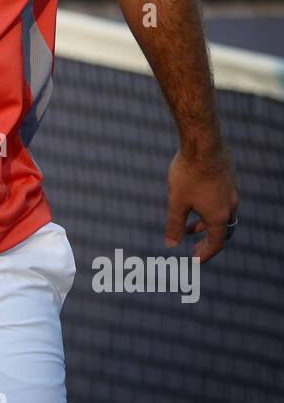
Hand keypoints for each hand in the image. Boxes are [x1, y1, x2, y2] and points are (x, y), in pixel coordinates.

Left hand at [165, 145, 238, 261]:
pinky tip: (196, 199)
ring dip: (207, 222)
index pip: (217, 243)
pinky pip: (222, 198)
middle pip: (223, 230)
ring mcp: (231, 190)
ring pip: (223, 213)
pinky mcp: (229, 176)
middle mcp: (230, 205)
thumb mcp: (176, 202)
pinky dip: (210, 207)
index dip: (206, 253)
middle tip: (195, 245)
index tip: (196, 260)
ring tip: (190, 224)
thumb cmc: (188, 173)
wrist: (203, 142)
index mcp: (219, 216)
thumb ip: (174, 224)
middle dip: (208, 239)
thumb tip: (170, 244)